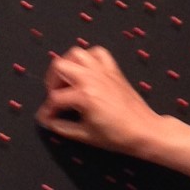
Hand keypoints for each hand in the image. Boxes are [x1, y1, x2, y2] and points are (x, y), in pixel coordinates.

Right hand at [35, 45, 162, 156]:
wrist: (144, 131)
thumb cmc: (117, 136)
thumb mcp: (85, 136)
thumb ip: (62, 127)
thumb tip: (49, 122)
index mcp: (84, 95)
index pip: (54, 99)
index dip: (46, 111)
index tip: (45, 118)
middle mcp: (91, 78)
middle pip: (59, 67)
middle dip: (52, 83)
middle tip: (54, 97)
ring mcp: (103, 71)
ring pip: (76, 54)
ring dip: (67, 66)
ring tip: (66, 81)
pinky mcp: (113, 70)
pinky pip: (98, 53)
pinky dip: (88, 58)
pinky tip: (86, 71)